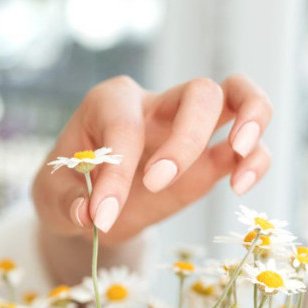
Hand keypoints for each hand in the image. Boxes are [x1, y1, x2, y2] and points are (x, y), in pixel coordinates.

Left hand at [32, 74, 272, 243]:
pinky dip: (256, 161)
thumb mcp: (51, 195)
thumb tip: (89, 215)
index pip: (124, 126)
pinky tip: (240, 187)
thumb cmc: (67, 187)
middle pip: (199, 92)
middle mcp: (157, 104)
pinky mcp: (210, 159)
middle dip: (186, 138)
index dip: (115, 172)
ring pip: (238, 94)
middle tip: (156, 183)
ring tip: (241, 151)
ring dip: (252, 116)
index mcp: (111, 102)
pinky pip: (250, 146)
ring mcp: (189, 128)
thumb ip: (68, 201)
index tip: (101, 216)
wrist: (88, 206)